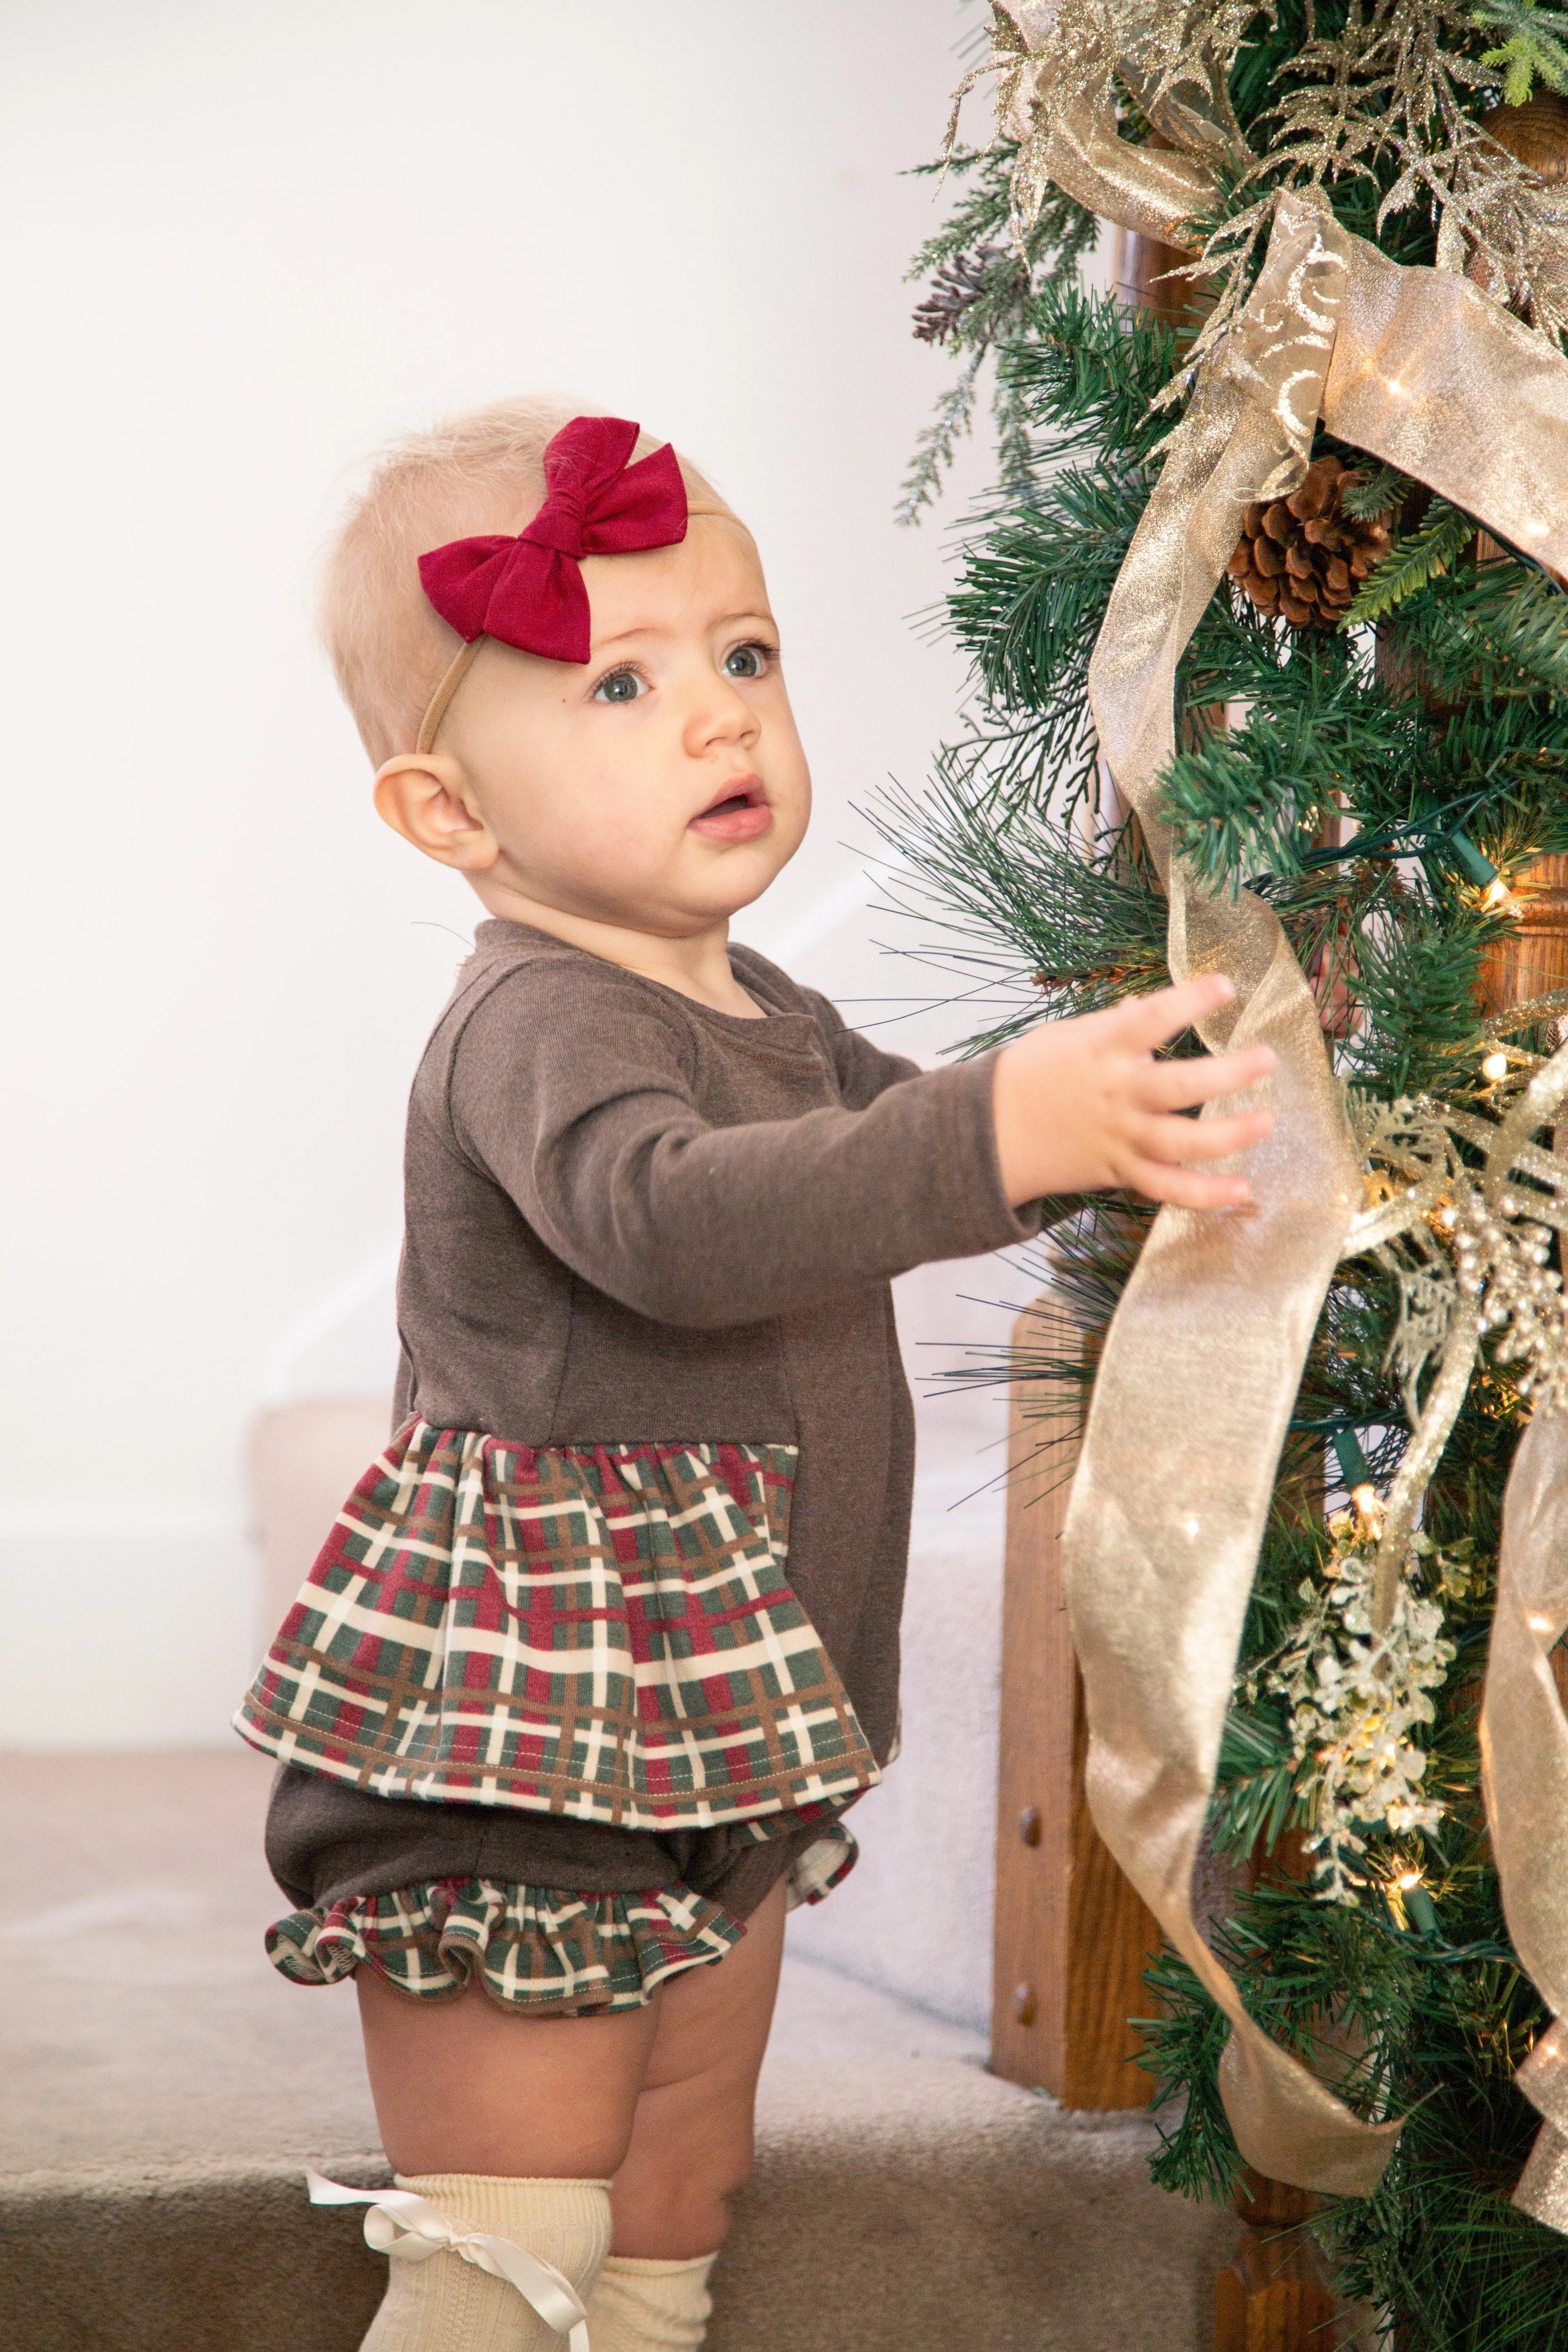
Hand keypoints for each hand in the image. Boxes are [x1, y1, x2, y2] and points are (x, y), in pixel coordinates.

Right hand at [992, 974, 1275, 1209]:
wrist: (989, 1133)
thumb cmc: (1028, 1075)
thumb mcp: (1066, 1037)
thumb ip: (1112, 1025)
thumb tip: (1145, 1005)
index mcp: (1102, 1049)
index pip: (1152, 1018)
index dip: (1190, 1000)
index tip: (1225, 986)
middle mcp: (1116, 1093)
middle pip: (1181, 1085)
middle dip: (1230, 1073)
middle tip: (1266, 1059)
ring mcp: (1120, 1136)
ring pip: (1183, 1141)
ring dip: (1230, 1134)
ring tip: (1266, 1121)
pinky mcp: (1119, 1171)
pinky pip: (1168, 1187)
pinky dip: (1206, 1194)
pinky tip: (1242, 1189)